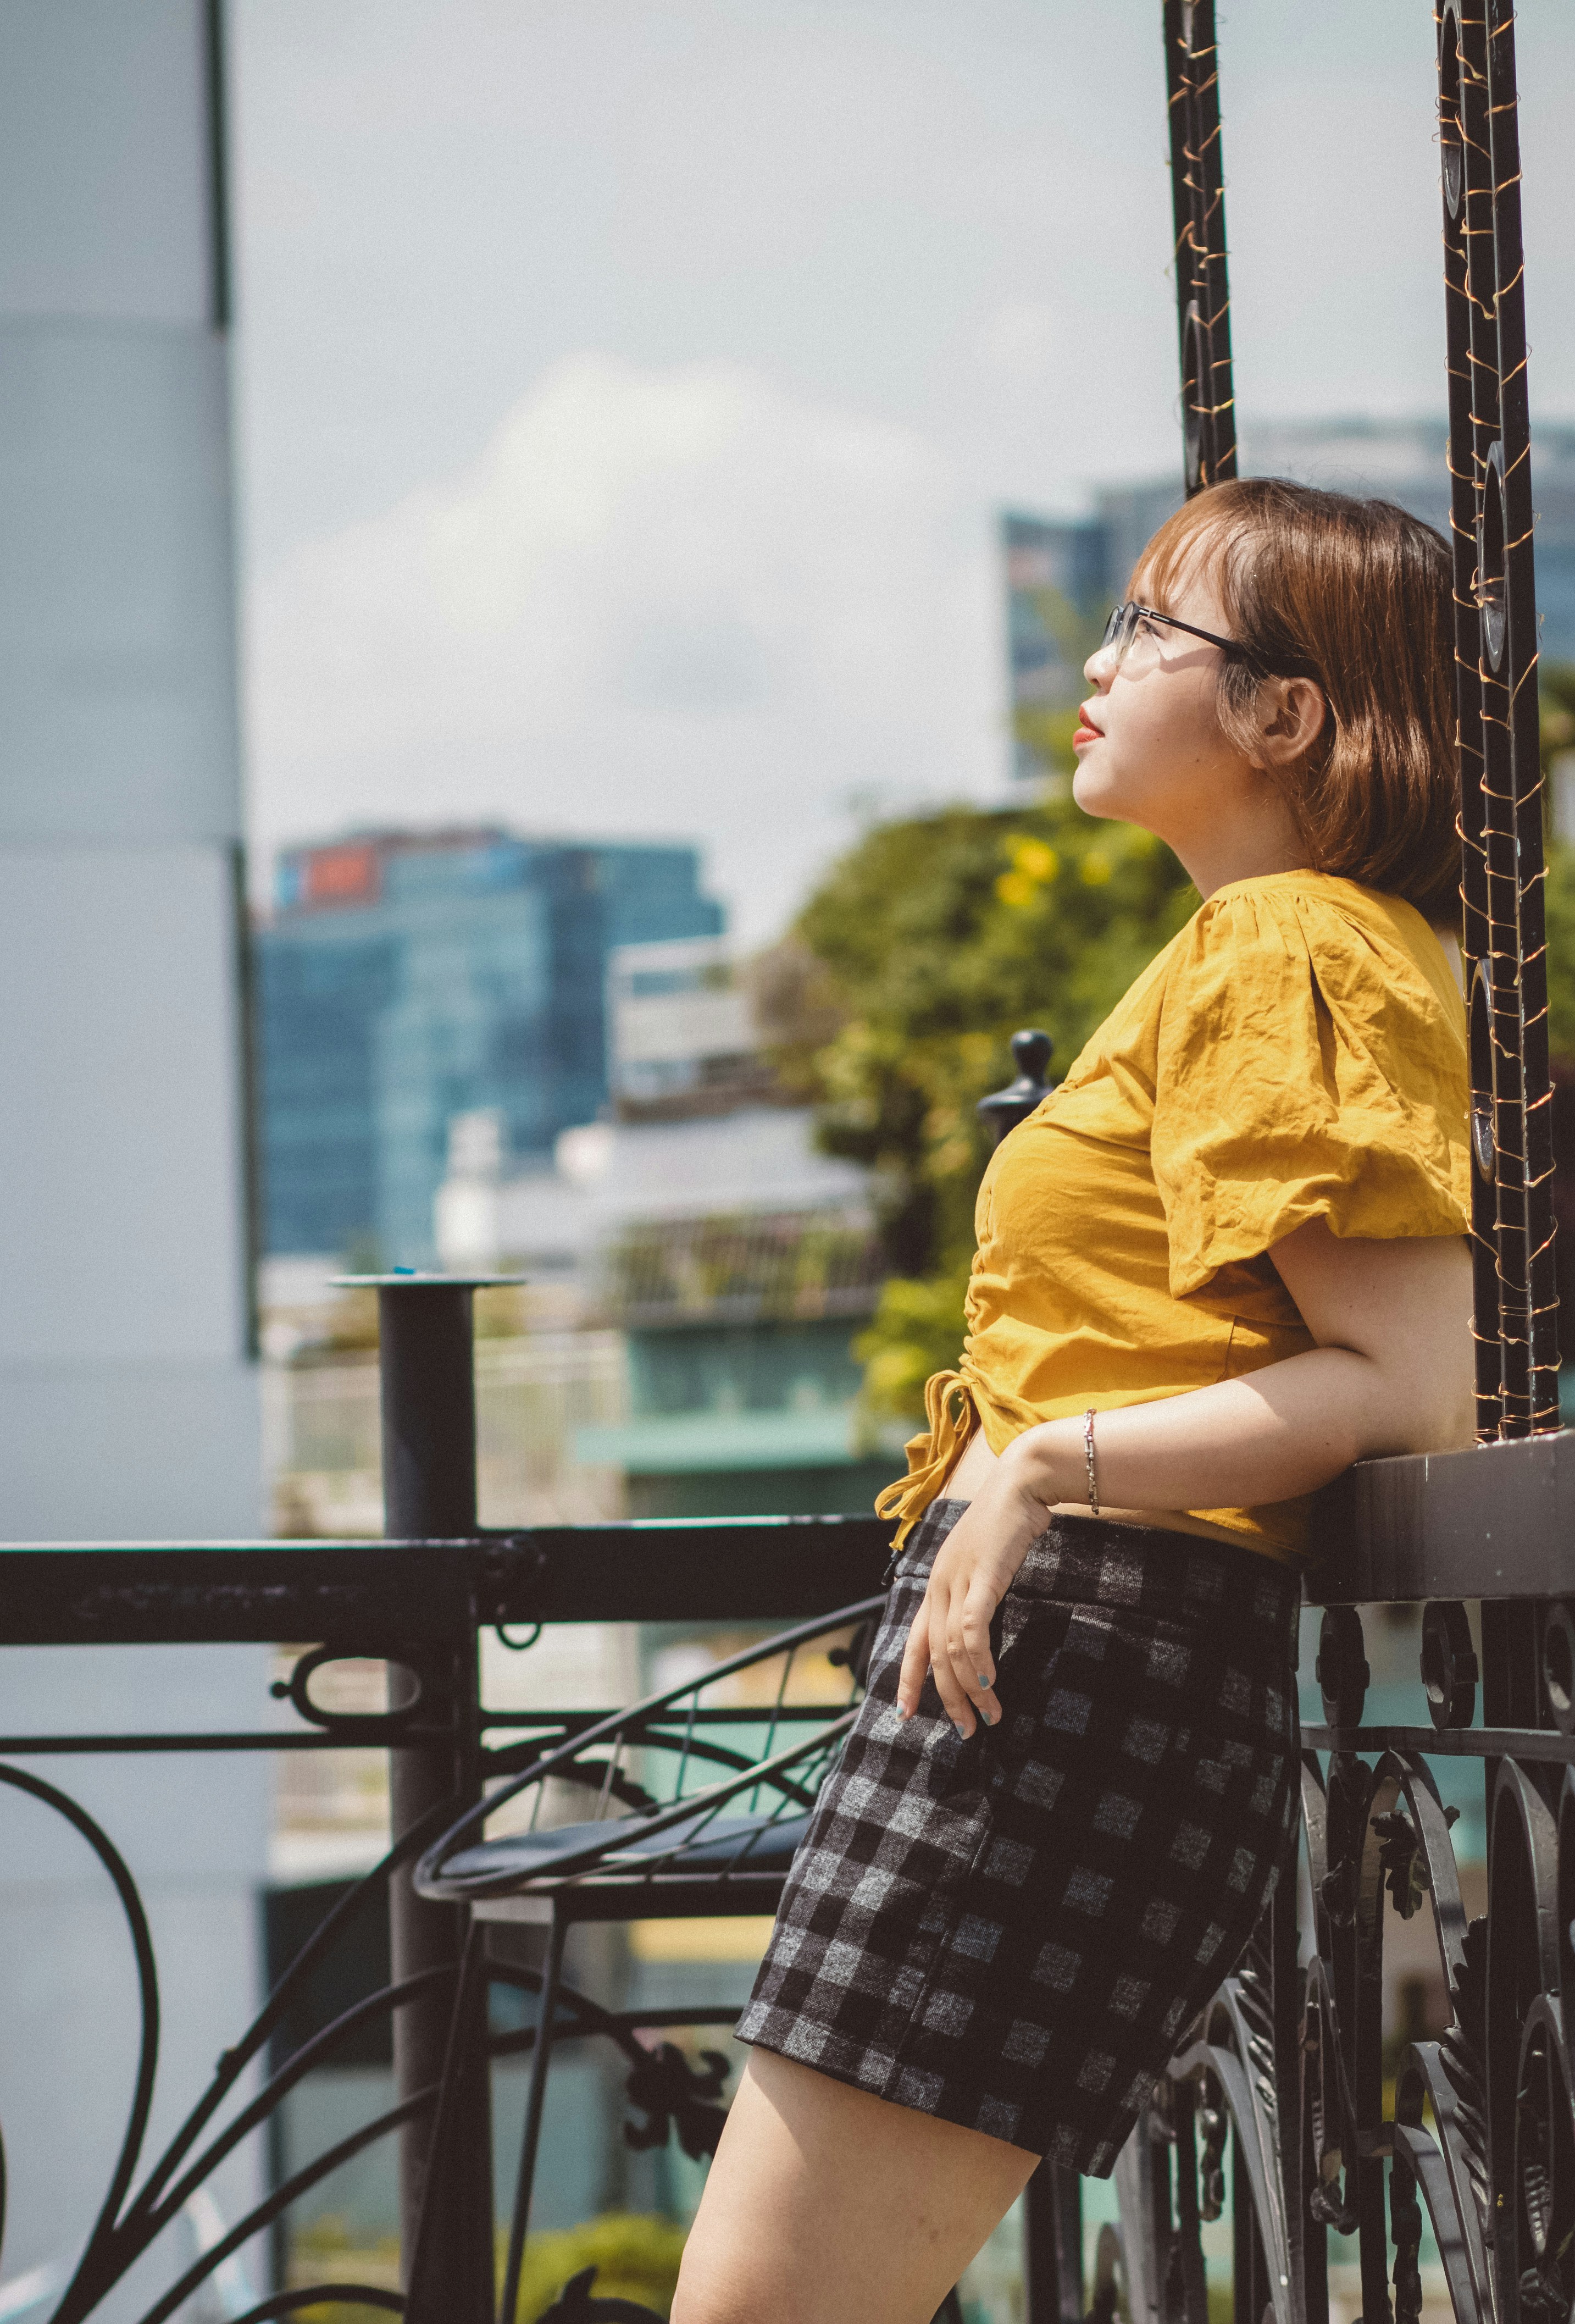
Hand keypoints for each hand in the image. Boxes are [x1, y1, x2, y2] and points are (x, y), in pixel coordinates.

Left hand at [895, 1435, 1071, 1736]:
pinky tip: (988, 1684)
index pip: (913, 1641)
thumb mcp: (984, 1563)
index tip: (904, 1713)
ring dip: (970, 1690)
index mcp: (936, 1584)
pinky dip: (978, 1660)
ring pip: (952, 1649)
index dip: (907, 1678)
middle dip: (946, 1699)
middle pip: (933, 1655)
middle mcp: (939, 1585)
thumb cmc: (1008, 1525)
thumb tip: (981, 1630)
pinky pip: (972, 1630)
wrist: (1023, 1485)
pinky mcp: (982, 1577)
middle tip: (966, 1731)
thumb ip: (977, 1593)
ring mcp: (957, 1580)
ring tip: (990, 1717)